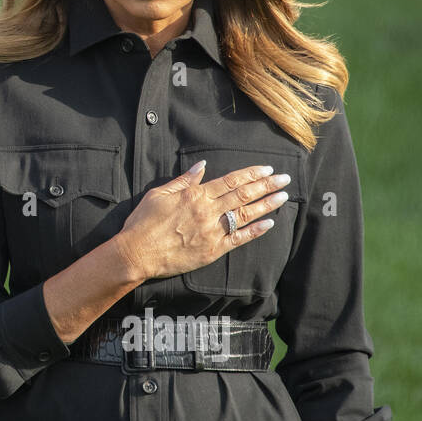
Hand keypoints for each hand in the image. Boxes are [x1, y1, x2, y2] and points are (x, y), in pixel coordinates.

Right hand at [112, 161, 290, 284]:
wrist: (137, 253)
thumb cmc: (143, 222)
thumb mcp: (159, 194)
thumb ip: (183, 180)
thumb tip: (201, 167)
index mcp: (195, 195)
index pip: (230, 181)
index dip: (251, 174)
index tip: (267, 168)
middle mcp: (207, 211)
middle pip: (243, 195)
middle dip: (266, 185)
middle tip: (284, 178)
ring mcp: (212, 231)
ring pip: (246, 214)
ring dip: (267, 204)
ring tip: (283, 196)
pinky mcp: (213, 250)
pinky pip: (239, 239)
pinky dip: (255, 231)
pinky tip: (269, 223)